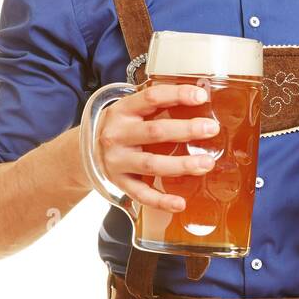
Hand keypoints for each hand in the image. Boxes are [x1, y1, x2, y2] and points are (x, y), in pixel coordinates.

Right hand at [92, 83, 220, 213]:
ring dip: (181, 164)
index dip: (177, 95)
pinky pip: (142, 194)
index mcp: (123, 111)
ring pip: (152, 164)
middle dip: (186, 130)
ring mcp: (118, 161)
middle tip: (211, 129)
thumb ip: (159, 105)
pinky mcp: (120, 183)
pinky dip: (161, 201)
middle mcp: (118, 135)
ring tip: (206, 163)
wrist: (87, 151)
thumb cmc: (122, 128)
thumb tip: (201, 99)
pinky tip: (180, 203)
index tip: (201, 96)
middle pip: (155, 131)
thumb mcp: (132, 111)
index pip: (151, 98)